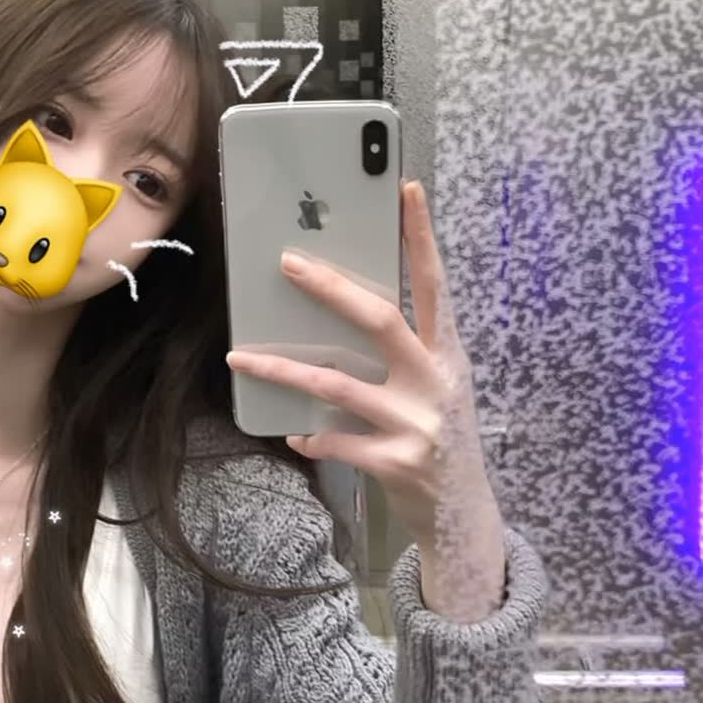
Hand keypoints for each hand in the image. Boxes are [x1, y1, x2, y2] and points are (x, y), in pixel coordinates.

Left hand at [225, 181, 505, 619]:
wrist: (463, 513)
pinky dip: (309, 436)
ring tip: (240, 358)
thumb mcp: (435, 387)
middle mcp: (436, 382)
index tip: (405, 190)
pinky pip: (336, 442)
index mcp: (448, 355)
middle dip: (332, 289)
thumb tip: (340, 312)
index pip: (435, 285)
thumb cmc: (438, 436)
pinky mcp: (396, 463)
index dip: (421, 237)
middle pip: (380, 321)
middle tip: (288, 263)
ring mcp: (417, 424)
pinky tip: (292, 434)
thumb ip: (403, 353)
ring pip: (337, 385)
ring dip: (283, 370)